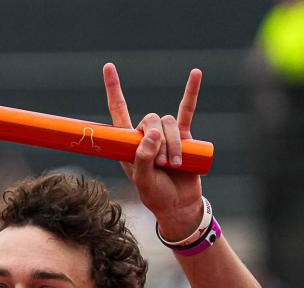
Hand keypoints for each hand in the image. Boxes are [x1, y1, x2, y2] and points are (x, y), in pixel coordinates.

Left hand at [103, 62, 204, 238]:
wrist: (179, 205)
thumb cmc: (156, 195)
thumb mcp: (143, 181)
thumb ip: (144, 157)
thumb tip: (153, 132)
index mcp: (129, 143)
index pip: (119, 111)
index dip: (114, 90)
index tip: (109, 67)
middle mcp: (146, 135)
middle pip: (151, 119)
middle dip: (158, 141)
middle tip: (162, 164)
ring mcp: (166, 135)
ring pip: (169, 123)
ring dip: (173, 144)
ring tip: (175, 164)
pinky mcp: (185, 137)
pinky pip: (187, 110)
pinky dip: (191, 91)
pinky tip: (195, 74)